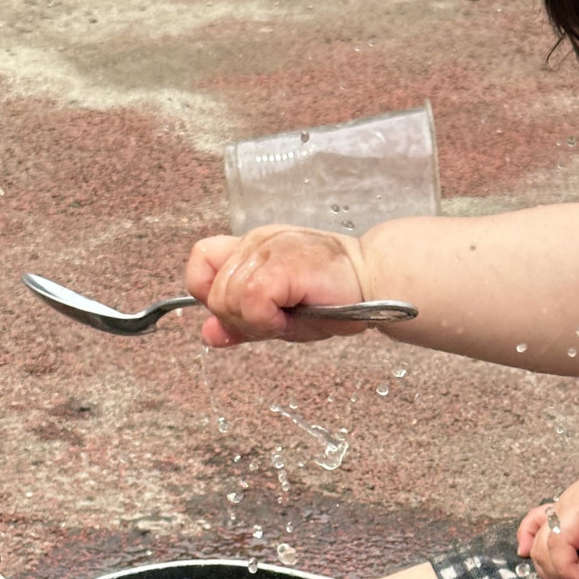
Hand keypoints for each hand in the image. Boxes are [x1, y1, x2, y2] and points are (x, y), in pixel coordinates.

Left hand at [186, 226, 369, 346]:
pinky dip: (267, 319)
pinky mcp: (280, 263)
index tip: (242, 311)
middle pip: (212, 293)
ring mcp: (266, 248)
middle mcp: (255, 242)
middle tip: (280, 318)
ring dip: (257, 321)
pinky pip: (249, 302)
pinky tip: (292, 316)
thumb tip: (208, 335)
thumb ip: (242, 322)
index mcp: (253, 247)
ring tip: (292, 315)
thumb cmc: (337, 297)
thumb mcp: (281, 315)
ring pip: (226, 300)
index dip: (209, 291)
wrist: (377, 282)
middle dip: (241, 319)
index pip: (202, 261)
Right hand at [517, 456, 578, 578]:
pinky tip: (525, 553)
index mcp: (578, 508)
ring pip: (538, 541)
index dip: (565, 570)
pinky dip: (527, 538)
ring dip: (547, 566)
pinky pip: (535, 523)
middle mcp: (561, 507)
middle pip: (543, 546)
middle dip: (557, 573)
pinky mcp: (563, 512)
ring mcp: (559, 508)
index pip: (556, 544)